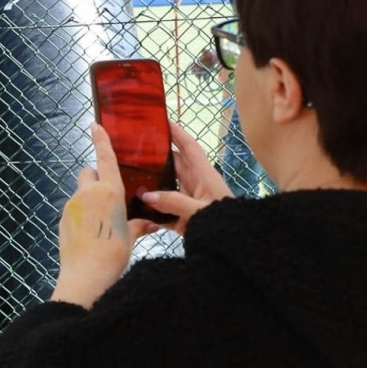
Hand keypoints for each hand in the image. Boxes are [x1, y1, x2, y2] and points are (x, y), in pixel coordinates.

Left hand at [50, 123, 133, 307]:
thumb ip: (139, 225)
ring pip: (80, 191)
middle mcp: (89, 193)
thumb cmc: (113, 254)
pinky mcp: (63, 217)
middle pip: (89, 173)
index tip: (94, 124)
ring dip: (89, 198)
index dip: (101, 140)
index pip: (105, 159)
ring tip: (101, 221)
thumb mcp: (131, 237)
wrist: (85, 275)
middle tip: (108, 196)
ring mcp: (73, 204)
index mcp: (110, 192)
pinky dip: (82, 213)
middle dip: (96, 178)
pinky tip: (90, 231)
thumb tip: (152, 222)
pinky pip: (74, 207)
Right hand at [138, 120, 234, 234]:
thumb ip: (172, 202)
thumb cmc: (224, 223)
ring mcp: (191, 202)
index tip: (163, 121)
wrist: (237, 246)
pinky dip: (153, 210)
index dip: (178, 133)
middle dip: (157, 157)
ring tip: (129, 176)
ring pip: (167, 187)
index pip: (190, 148)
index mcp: (204, 176)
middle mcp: (197, 185)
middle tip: (135, 150)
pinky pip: (166, 210)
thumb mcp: (199, 211)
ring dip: (152, 184)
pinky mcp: (186, 218)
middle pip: (174, 165)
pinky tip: (137, 209)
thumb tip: (146, 196)